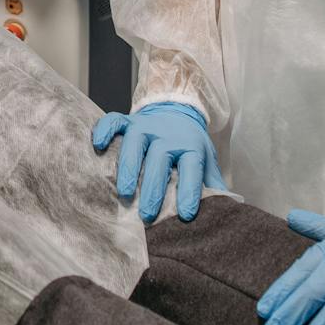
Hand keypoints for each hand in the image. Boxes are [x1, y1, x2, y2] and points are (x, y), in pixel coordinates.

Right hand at [92, 102, 225, 222]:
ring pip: (134, 143)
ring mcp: (145, 126)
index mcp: (190, 146)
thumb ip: (212, 183)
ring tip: (125, 193)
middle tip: (148, 215)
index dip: (189, 191)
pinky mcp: (128, 120)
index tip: (185, 214)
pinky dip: (104, 130)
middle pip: (160, 159)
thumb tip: (225, 209)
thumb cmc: (189, 143)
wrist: (176, 109)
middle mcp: (167, 134)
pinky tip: (98, 146)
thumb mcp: (206, 159)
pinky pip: (114, 121)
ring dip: (128, 168)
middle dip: (154, 188)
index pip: (191, 168)